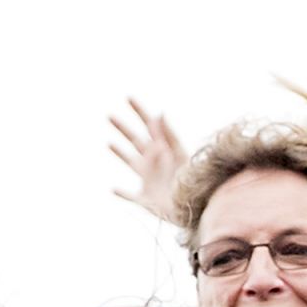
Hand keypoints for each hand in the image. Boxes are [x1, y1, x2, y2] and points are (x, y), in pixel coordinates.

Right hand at [108, 99, 185, 220]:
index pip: (150, 126)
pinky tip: (113, 189)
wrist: (196, 210)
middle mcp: (154, 163)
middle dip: (123, 129)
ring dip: (120, 153)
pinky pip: (130, 196)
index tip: (129, 97)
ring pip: (131, 162)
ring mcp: (148, 180)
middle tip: (110, 116)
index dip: (140, 112)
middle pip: (136, 141)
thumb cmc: (191, 183)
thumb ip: (169, 136)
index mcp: (164, 150)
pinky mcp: (145, 200)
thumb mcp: (180, 156)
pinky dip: (122, 193)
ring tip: (110, 143)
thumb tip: (160, 113)